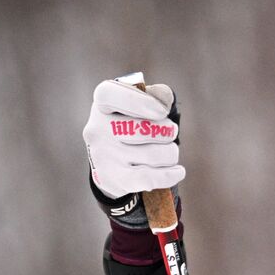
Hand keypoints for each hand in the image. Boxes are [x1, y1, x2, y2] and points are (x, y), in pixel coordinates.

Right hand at [84, 76, 182, 228]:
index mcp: (102, 105)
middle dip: (167, 132)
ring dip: (170, 154)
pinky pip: (148, 178)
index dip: (138, 100)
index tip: (162, 111)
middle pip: (142, 128)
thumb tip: (164, 97)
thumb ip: (156, 96)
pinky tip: (178, 171)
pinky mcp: (113, 179)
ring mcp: (103, 156)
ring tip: (168, 154)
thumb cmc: (135, 128)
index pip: (108, 94)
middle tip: (169, 134)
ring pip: (153, 155)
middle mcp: (97, 130)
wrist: (115, 166)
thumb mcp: (142, 107)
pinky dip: (169, 175)